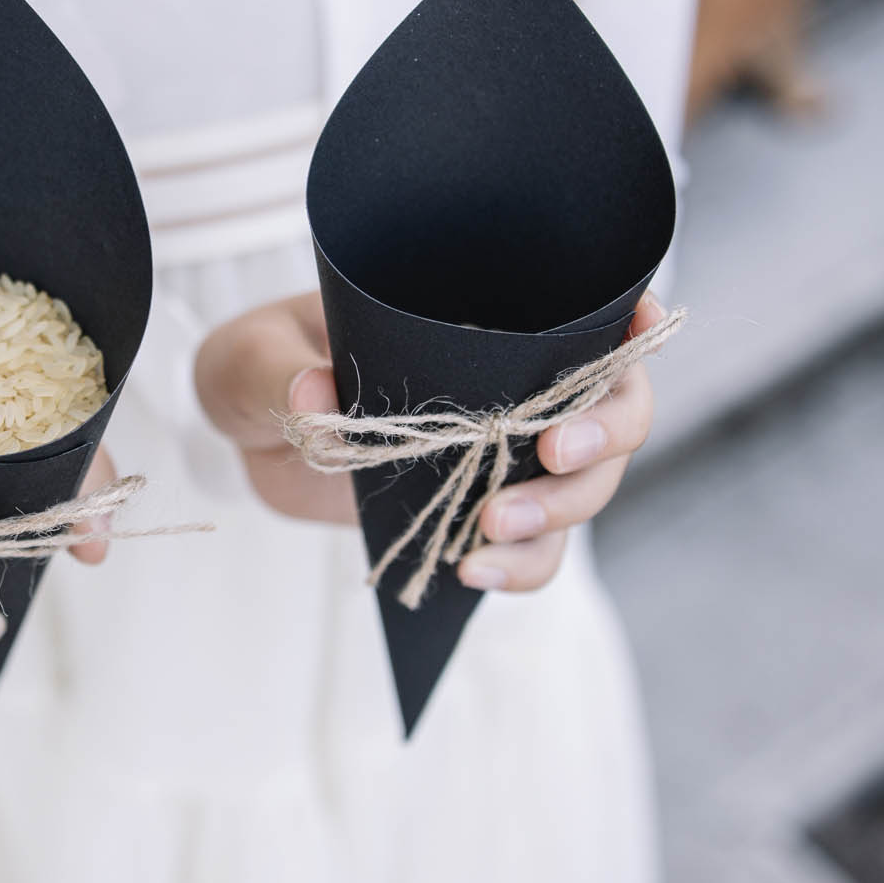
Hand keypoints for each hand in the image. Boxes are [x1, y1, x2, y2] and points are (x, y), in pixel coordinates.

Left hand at [194, 289, 667, 591]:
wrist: (246, 436)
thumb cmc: (261, 363)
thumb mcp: (252, 354)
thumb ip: (276, 369)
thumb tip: (315, 394)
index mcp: (478, 317)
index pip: (587, 311)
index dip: (632, 322)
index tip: (637, 330)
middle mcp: (512, 384)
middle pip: (612, 409)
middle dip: (599, 436)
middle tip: (549, 456)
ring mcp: (502, 455)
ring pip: (583, 488)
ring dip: (558, 513)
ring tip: (489, 533)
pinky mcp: (477, 513)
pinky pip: (531, 550)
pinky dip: (520, 567)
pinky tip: (473, 571)